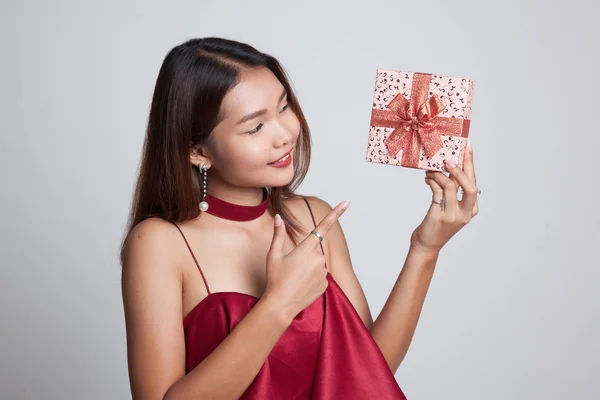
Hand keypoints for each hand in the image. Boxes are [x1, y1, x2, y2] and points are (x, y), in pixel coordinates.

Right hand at [263, 200, 349, 321]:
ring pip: (317, 263)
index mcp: (306, 249)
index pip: (323, 226)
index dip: (336, 213)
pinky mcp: (325, 285)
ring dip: (307, 267)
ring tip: (294, 279)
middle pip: (314, 250)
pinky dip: (311, 279)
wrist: (281, 305)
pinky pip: (319, 276)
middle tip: (290, 268)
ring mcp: (323, 272)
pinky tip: (301, 286)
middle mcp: (318, 259)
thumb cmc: (275, 279)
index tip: (347, 202)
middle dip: (304, 255)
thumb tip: (278, 218)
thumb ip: (278, 235)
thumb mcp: (273, 255)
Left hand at [411, 139, 478, 253]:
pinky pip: (437, 192)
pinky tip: (427, 178)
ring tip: (430, 169)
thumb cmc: (437, 224)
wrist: (427, 245)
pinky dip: (432, 182)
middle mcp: (465, 213)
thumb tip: (447, 167)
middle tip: (449, 156)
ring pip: (450, 186)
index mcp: (472, 209)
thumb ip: (451, 191)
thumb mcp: (448, 206)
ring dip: (439, 174)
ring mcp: (453, 216)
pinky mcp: (439, 217)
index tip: (467, 147)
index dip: (470, 164)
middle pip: (470, 185)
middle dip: (461, 167)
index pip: (473, 182)